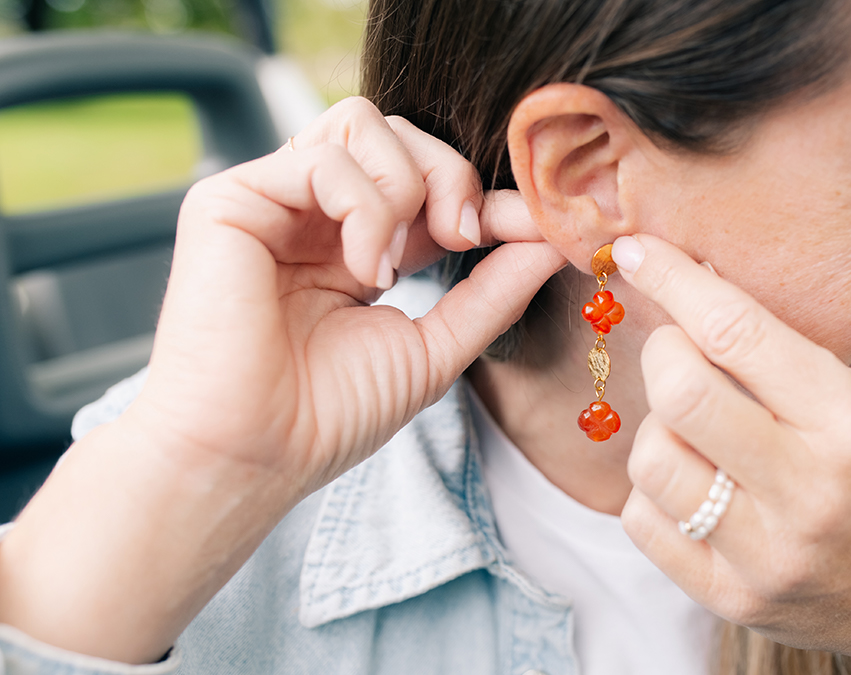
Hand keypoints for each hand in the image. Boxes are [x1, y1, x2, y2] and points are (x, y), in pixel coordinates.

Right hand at [0, 97, 564, 663]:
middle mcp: (314, 214)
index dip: (486, 194)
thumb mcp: (437, 345)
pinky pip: (325, 158)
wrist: (256, 455)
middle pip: (399, 133)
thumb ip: (494, 288)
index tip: (540, 222)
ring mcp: (273, 200)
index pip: (429, 184)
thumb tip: (555, 238)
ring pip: (361, 122)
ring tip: (395, 266)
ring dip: (406, 187)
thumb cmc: (331, 415)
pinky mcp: (230, 198)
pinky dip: (365, 210)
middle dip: (452, 174)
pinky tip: (361, 270)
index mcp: (358, 244)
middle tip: (465, 237)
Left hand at [613, 235, 850, 673]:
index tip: (639, 251)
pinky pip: (643, 521)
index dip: (675, 280)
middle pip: (681, 393)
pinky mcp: (730, 596)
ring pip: (651, 458)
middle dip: (661, 350)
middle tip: (675, 349)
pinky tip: (693, 481)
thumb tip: (689, 283)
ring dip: (657, 426)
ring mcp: (765, 553)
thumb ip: (784, 357)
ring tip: (693, 429)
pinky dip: (653, 489)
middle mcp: (807, 491)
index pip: (738, 332)